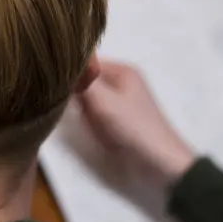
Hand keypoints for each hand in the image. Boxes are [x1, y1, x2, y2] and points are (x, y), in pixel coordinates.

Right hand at [77, 61, 195, 186]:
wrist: (158, 163)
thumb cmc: (132, 126)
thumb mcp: (103, 100)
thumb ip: (82, 80)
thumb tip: (64, 58)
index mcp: (122, 70)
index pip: (85, 62)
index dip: (73, 75)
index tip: (66, 90)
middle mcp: (121, 82)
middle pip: (86, 82)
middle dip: (80, 98)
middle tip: (86, 113)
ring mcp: (119, 101)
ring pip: (88, 101)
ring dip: (86, 114)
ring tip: (96, 125)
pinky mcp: (117, 119)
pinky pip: (95, 115)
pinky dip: (92, 124)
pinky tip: (99, 132)